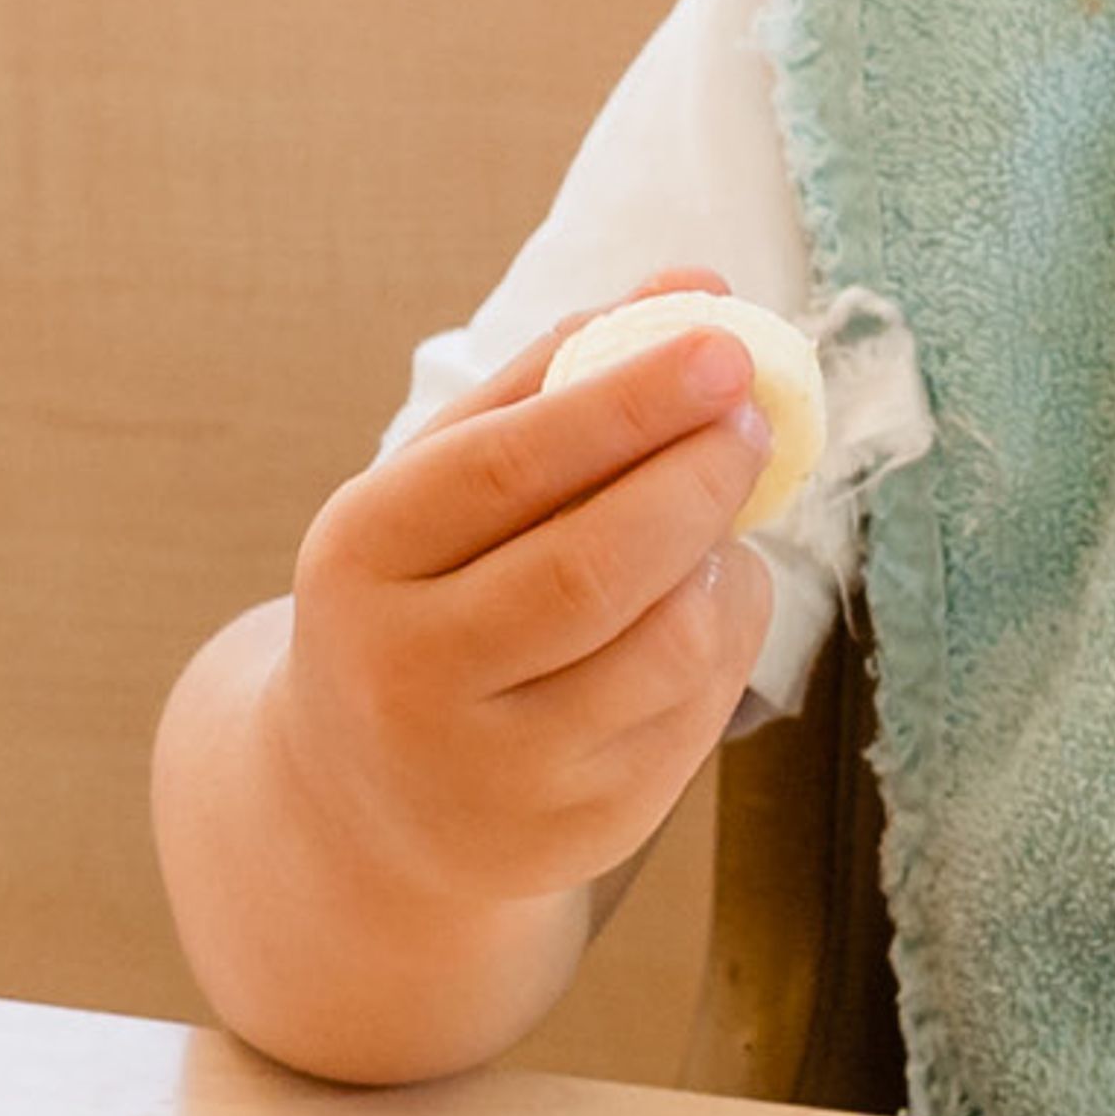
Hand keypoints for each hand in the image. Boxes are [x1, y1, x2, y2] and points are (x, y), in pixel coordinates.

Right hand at [270, 269, 779, 920]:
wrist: (371, 806)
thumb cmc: (427, 595)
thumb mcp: (452, 480)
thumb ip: (562, 375)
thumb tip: (697, 283)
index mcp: (358, 558)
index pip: (505, 469)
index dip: (627, 404)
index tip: (724, 347)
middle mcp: (407, 676)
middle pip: (590, 568)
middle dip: (697, 478)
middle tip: (756, 418)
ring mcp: (492, 771)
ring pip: (664, 649)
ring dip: (723, 562)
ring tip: (721, 517)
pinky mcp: (574, 832)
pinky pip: (695, 713)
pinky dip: (726, 636)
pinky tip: (702, 601)